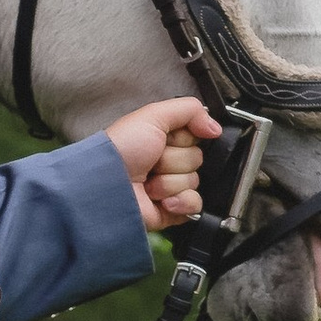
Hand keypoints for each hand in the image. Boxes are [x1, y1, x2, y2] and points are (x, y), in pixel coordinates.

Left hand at [105, 96, 219, 230]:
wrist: (105, 184)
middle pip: (197, 160)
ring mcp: (168, 187)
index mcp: (164, 140)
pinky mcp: (170, 210)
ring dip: (169, 182)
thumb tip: (215, 126)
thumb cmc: (120, 149)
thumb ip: (189, 110)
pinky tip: (161, 199)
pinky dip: (180, 202)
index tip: (166, 139)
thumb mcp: (153, 115)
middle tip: (151, 162)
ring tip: (147, 182)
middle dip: (174, 161)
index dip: (183, 139)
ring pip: (194, 182)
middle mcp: (167, 162)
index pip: (196, 137)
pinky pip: (194, 204)